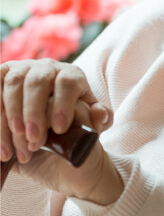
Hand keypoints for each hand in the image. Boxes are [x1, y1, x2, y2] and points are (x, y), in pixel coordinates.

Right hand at [1, 59, 122, 204]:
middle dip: (34, 111)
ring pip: (12, 82)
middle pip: (37, 80)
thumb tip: (101, 114)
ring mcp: (23, 68)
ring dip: (10, 114)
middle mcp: (47, 68)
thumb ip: (100, 119)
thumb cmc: (71, 121)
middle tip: (34, 140)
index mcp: (72, 75)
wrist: (46, 122)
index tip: (59, 128)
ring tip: (14, 147)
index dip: (63, 103)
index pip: (68, 81)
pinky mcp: (3, 75)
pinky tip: (0, 141)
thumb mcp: (89, 122)